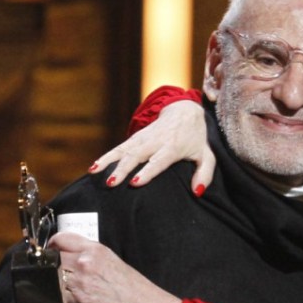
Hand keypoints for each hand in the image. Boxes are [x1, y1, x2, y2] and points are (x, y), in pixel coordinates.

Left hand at [50, 232, 180, 302]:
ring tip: (60, 282)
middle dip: (50, 263)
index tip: (50, 249)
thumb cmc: (123, 280)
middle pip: (53, 257)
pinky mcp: (78, 300)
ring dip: (53, 279)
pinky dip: (59, 295)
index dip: (52, 243)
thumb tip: (63, 249)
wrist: (135, 301)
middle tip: (52, 267)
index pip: (62, 239)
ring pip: (52, 276)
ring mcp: (80, 282)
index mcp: (93, 249)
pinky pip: (58, 295)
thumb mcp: (107, 256)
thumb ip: (85, 250)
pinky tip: (66, 294)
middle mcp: (85, 263)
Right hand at [90, 101, 214, 194]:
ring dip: (109, 161)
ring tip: (95, 173)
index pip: (158, 161)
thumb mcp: (207, 155)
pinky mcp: (136, 137)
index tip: (134, 182)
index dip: (147, 171)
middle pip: (137, 156)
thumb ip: (205, 174)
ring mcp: (144, 138)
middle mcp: (156, 141)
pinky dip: (106, 156)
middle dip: (123, 169)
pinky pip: (119, 147)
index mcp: (173, 147)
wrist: (185, 110)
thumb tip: (197, 192)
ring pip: (124, 150)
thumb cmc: (197, 138)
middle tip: (111, 183)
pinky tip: (94, 166)